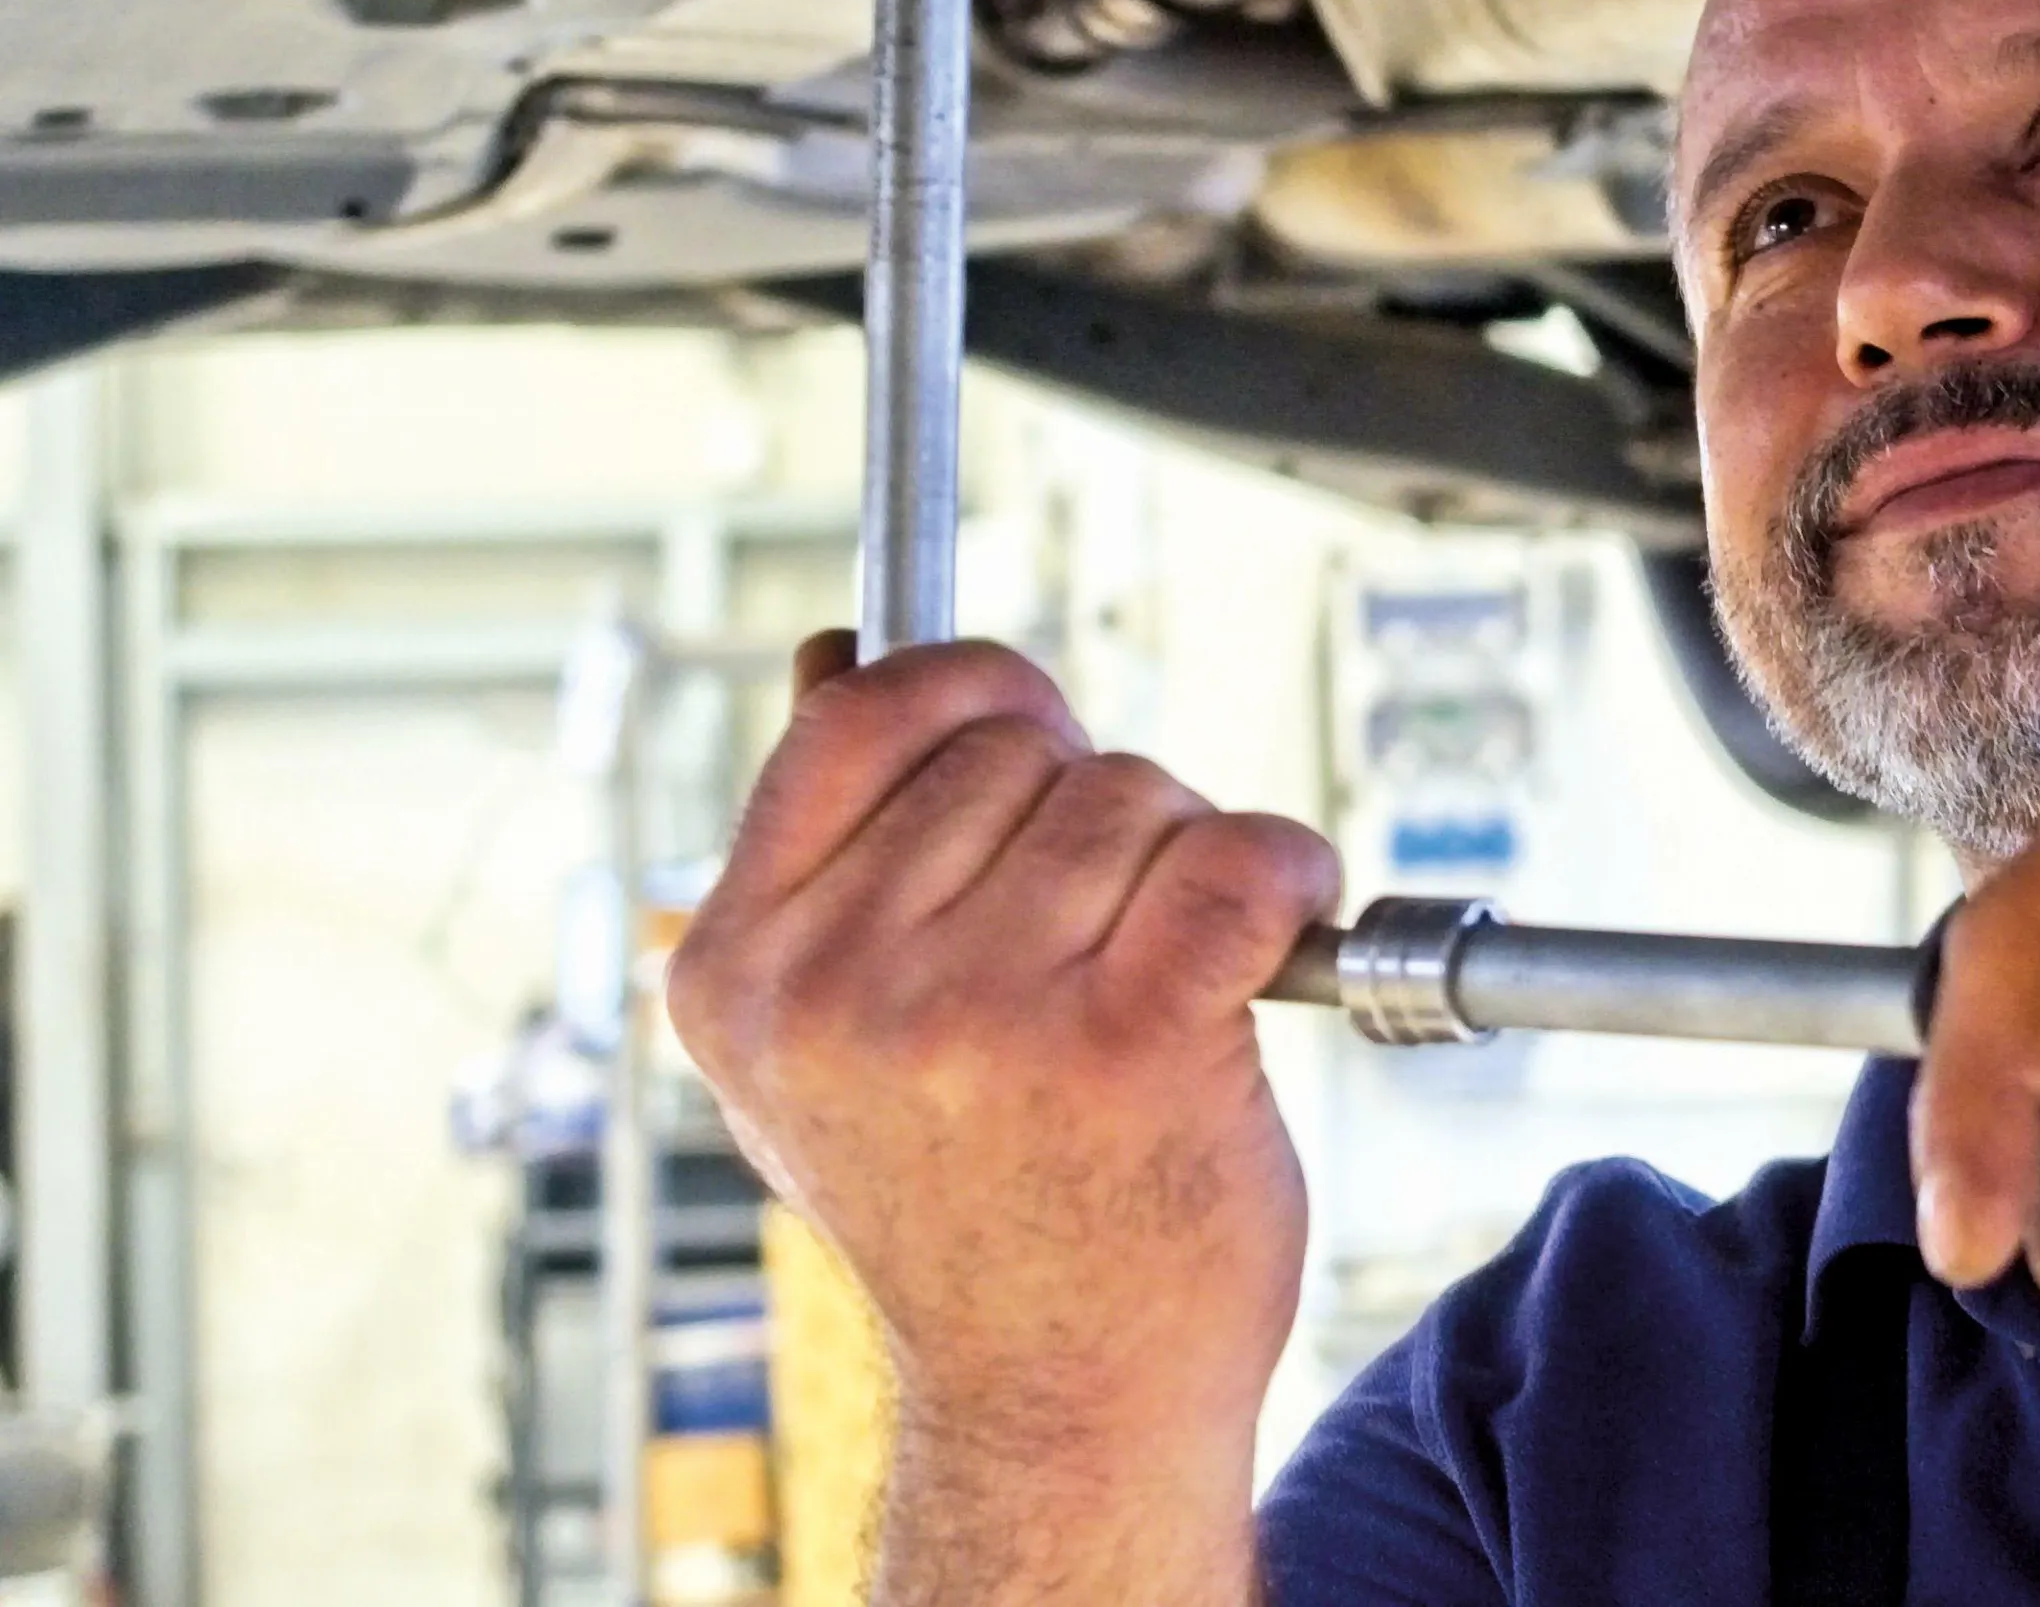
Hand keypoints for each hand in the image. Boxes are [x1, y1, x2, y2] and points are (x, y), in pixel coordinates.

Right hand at [668, 635, 1338, 1471]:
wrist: (1057, 1398)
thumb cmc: (967, 1202)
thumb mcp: (825, 1042)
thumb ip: (825, 852)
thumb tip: (830, 656)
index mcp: (739, 973)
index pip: (856, 720)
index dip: (969, 691)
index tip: (1031, 730)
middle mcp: (841, 994)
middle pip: (1019, 750)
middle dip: (1091, 802)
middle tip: (1103, 926)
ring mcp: (978, 1021)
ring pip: (1134, 796)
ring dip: (1184, 854)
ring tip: (1161, 973)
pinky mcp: (1129, 1049)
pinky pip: (1237, 857)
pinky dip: (1286, 867)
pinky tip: (1279, 922)